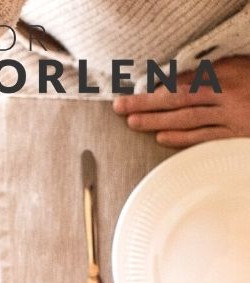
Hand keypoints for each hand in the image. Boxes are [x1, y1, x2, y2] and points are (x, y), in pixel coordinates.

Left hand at [113, 55, 249, 146]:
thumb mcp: (238, 69)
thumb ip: (213, 74)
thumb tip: (178, 79)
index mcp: (226, 73)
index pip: (186, 79)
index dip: (158, 86)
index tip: (135, 90)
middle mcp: (226, 94)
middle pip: (178, 98)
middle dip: (147, 102)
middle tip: (120, 106)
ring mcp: (230, 117)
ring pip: (187, 119)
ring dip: (157, 121)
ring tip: (133, 122)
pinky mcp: (235, 137)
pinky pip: (203, 137)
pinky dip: (181, 138)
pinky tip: (161, 137)